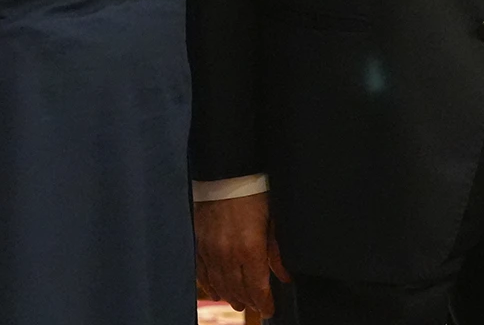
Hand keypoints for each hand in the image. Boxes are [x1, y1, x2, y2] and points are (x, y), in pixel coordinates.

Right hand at [194, 193, 288, 316]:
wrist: (226, 172)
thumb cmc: (254, 192)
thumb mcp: (273, 220)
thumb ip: (277, 251)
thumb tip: (285, 276)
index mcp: (250, 250)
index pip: (257, 287)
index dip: (264, 302)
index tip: (270, 310)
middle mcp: (228, 255)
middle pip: (238, 288)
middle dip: (248, 300)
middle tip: (255, 307)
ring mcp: (211, 250)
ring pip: (220, 283)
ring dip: (230, 295)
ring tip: (238, 303)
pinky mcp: (199, 243)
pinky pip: (202, 272)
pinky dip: (210, 284)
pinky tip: (215, 291)